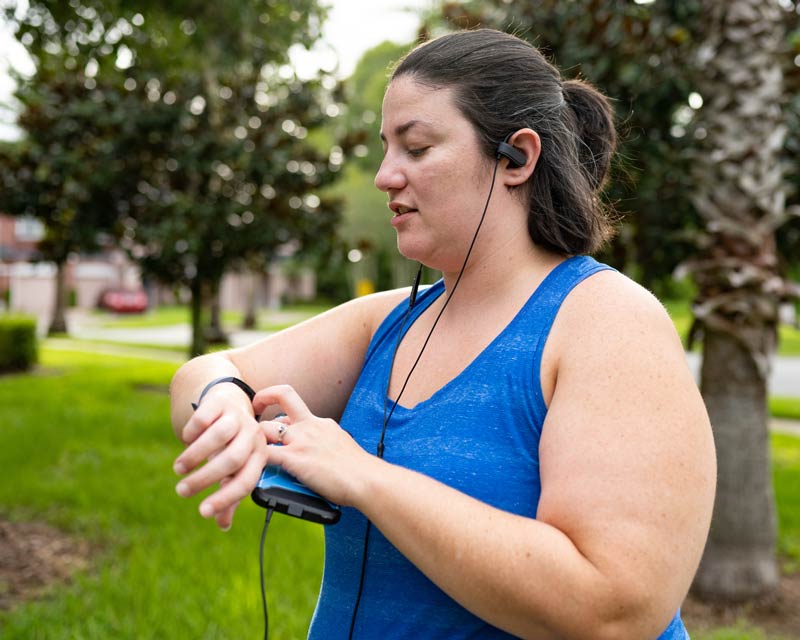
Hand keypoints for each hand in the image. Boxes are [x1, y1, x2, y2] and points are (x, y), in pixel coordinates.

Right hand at [173, 384, 267, 528]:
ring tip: (179, 469)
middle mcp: (252, 436)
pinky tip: (185, 441)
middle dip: (205, 479)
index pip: (246, 481)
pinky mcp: (221, 403)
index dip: (225, 499)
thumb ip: (229, 493)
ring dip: (195, 456)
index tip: (202, 512)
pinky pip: (204, 418)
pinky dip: (191, 432)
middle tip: (182, 491)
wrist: (228, 402)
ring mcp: (238, 417)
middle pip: (232, 459)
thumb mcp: (233, 468)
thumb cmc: (231, 443)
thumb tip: (223, 525)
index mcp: (259, 456)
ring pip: (218, 437)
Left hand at [254, 384, 374, 506]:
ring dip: (253, 439)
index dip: (280, 410)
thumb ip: (325, 447)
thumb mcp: (341, 447)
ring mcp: (301, 440)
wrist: (366, 479)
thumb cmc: (359, 472)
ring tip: (247, 452)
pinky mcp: (294, 459)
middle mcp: (310, 425)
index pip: (296, 408)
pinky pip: (264, 455)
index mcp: (322, 423)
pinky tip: (249, 471)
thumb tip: (317, 461)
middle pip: (282, 396)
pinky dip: (253, 462)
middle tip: (252, 414)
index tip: (273, 414)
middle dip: (263, 399)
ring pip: (265, 428)